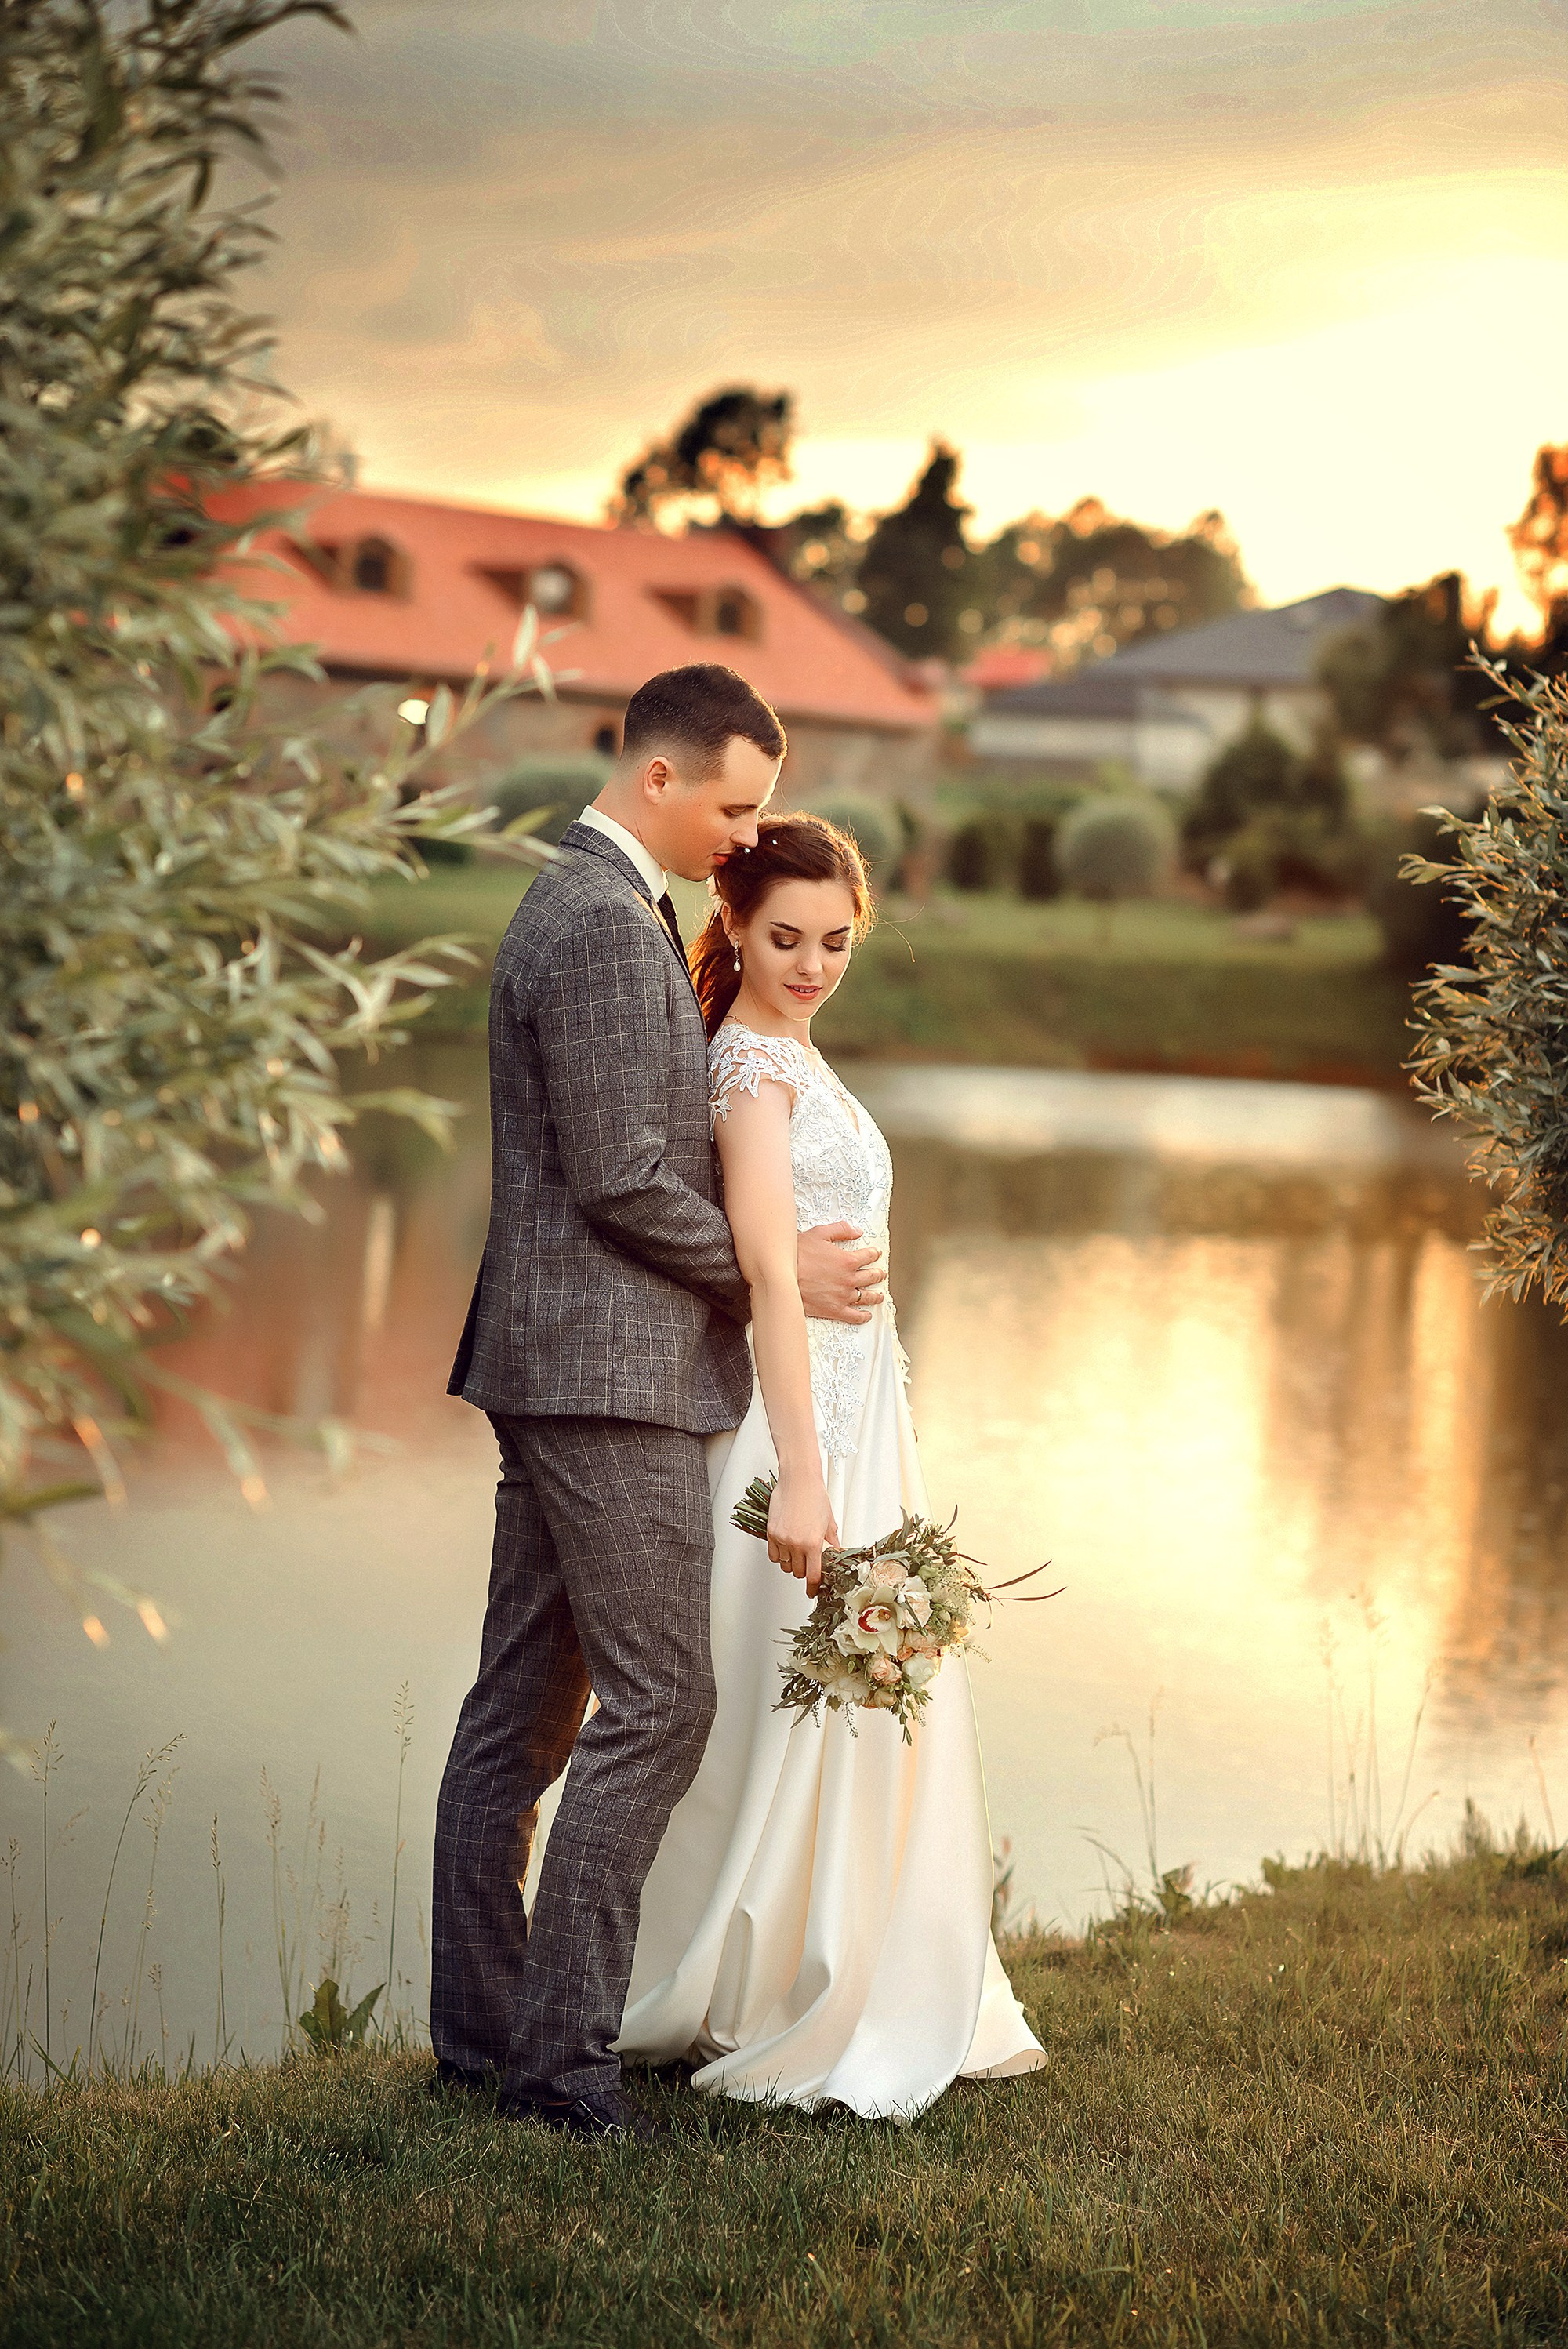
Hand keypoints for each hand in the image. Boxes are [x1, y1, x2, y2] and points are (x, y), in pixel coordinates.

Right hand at [767, 1469, 838, 1595]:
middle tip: (807, 1563)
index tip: (812, 1591)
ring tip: (797, 1553)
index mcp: (813, 1543)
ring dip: (791, 1563)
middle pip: (797, 1572)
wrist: (798, 1479)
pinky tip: (785, 1548)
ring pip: (785, 1565)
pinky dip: (779, 1556)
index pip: (812, 1575)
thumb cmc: (814, 1495)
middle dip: (803, 1571)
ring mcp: (781, 1539)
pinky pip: (773, 1555)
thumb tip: (836, 1553)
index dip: (812, 1587)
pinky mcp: (771, 1532)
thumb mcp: (828, 1521)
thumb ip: (831, 1541)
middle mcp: (796, 1543)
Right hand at [797, 1221, 885, 1324]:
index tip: (876, 1254)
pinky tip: (866, 1315)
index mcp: (847, 1260)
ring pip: (866, 1297)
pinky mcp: (834, 1310)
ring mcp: (843, 1296)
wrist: (782, 1277)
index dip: (874, 1254)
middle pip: (871, 1277)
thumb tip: (857, 1231)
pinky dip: (863, 1316)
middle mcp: (849, 1279)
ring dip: (876, 1295)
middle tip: (881, 1274)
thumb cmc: (797, 1255)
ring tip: (879, 1295)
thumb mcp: (819, 1233)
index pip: (868, 1256)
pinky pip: (854, 1316)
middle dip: (878, 1274)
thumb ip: (841, 1230)